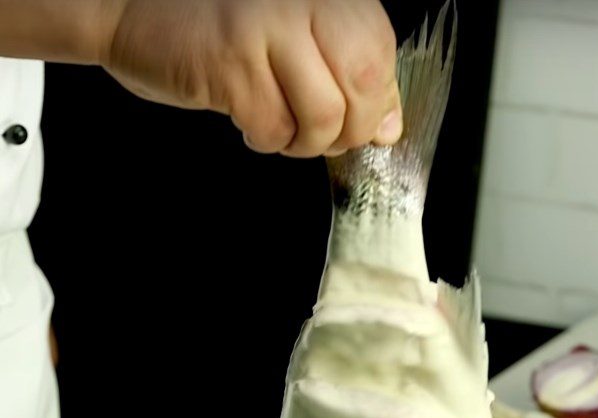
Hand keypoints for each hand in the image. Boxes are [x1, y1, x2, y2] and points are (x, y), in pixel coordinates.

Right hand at [101, 0, 401, 156]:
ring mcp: (265, 27)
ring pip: (322, 116)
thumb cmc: (220, 27)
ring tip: (282, 130)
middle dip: (349, 131)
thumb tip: (389, 127)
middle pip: (363, 86)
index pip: (380, 55)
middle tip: (321, 136)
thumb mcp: (296, 40)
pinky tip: (249, 123)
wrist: (128, 7)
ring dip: (305, 143)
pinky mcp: (231, 63)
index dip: (376, 104)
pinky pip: (274, 128)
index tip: (358, 123)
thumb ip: (348, 73)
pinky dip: (266, 140)